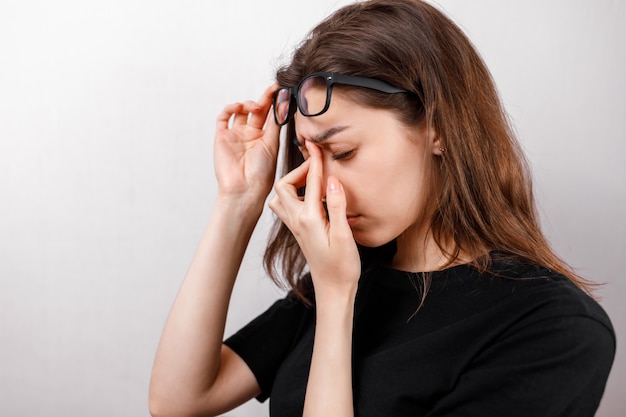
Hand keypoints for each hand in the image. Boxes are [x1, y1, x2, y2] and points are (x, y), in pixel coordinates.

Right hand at [214, 84, 280, 200]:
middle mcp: (250, 135)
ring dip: (248, 104)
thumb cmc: (262, 173)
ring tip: (256, 107)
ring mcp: (235, 135)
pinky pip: (223, 118)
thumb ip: (275, 124)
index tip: (283, 91)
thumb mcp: (272, 145)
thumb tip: (283, 104)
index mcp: (264, 139)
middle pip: (256, 111)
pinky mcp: (222, 137)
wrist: (244, 189)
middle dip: (264, 99)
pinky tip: (240, 108)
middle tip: (273, 88)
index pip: (270, 116)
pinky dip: (231, 108)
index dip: (275, 103)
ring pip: (240, 111)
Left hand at [269, 141, 360, 297]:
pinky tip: (310, 195)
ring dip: (292, 183)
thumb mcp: (344, 235)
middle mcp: (297, 221)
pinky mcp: (299, 232)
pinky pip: (287, 207)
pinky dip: (294, 194)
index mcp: (309, 218)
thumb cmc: (342, 267)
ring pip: (280, 197)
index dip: (315, 161)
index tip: (317, 145)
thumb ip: (336, 206)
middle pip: (284, 186)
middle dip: (299, 170)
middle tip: (317, 165)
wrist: (333, 290)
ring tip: (312, 179)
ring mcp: (296, 227)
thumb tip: (332, 179)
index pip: (311, 182)